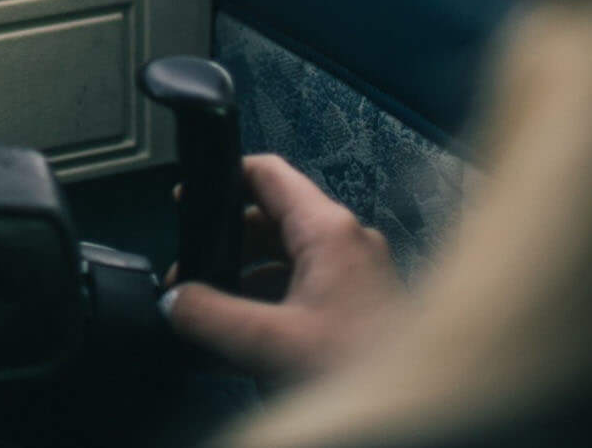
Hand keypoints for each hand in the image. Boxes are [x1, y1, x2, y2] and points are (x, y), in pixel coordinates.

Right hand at [161, 153, 402, 381]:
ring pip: (286, 259)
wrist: (417, 416)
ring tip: (212, 314)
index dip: (223, 178)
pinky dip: (270, 303)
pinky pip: (304, 289)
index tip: (189, 197)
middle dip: (226, 246)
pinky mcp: (360, 306)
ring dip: (245, 280)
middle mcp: (347, 244)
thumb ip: (209, 316)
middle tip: (191, 273)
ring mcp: (357, 274)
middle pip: (271, 220)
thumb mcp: (269, 342)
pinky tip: (245, 340)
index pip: (268, 174)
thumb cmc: (361, 373)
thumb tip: (174, 301)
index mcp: (329, 232)